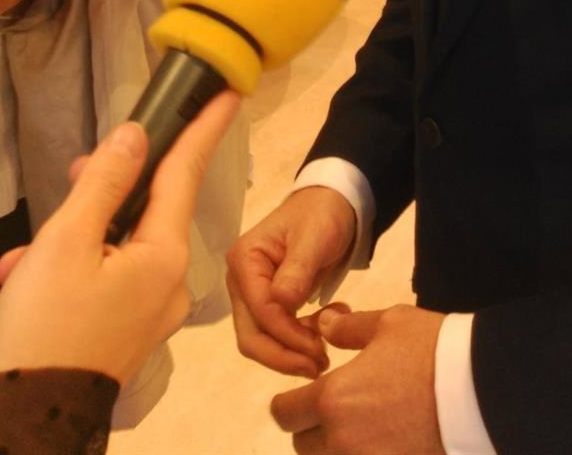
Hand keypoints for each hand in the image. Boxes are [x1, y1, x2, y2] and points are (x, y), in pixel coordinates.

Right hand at [0, 89, 240, 383]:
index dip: (203, 129)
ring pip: (109, 252)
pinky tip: (19, 298)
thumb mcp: (66, 243)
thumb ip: (104, 183)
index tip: (229, 93)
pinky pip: (100, 289)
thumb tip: (134, 138)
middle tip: (60, 196)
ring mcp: (148, 313)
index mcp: (164, 254)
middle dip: (93, 201)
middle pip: (139, 212)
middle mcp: (169, 282)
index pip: (185, 173)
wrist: (29, 425)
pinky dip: (62, 284)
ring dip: (62, 252)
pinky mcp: (124, 335)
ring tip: (17, 270)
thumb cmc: (46, 329)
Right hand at [227, 187, 357, 377]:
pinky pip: (275, 333)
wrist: (331, 204)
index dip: (287, 335)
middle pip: (251, 335)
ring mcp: (250, 294)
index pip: (260, 311)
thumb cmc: (322, 214)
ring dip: (291, 353)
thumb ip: (298, 268)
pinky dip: (297, 341)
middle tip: (320, 366)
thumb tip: (281, 302)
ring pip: (261, 340)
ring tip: (325, 354)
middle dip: (284, 355)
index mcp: (244, 260)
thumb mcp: (315, 235)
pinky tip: (324, 333)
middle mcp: (240, 280)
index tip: (318, 349)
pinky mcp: (265, 303)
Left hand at [270, 305, 445, 454]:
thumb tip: (323, 325)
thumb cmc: (430, 349)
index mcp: (333, 398)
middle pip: (302, 445)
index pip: (284, 412)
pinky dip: (361, 454)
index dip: (288, 402)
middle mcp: (341, 440)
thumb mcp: (389, 324)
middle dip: (310, 427)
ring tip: (359, 426)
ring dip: (334, 446)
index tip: (301, 395)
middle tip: (335, 409)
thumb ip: (349, 328)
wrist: (477, 389)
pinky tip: (380, 440)